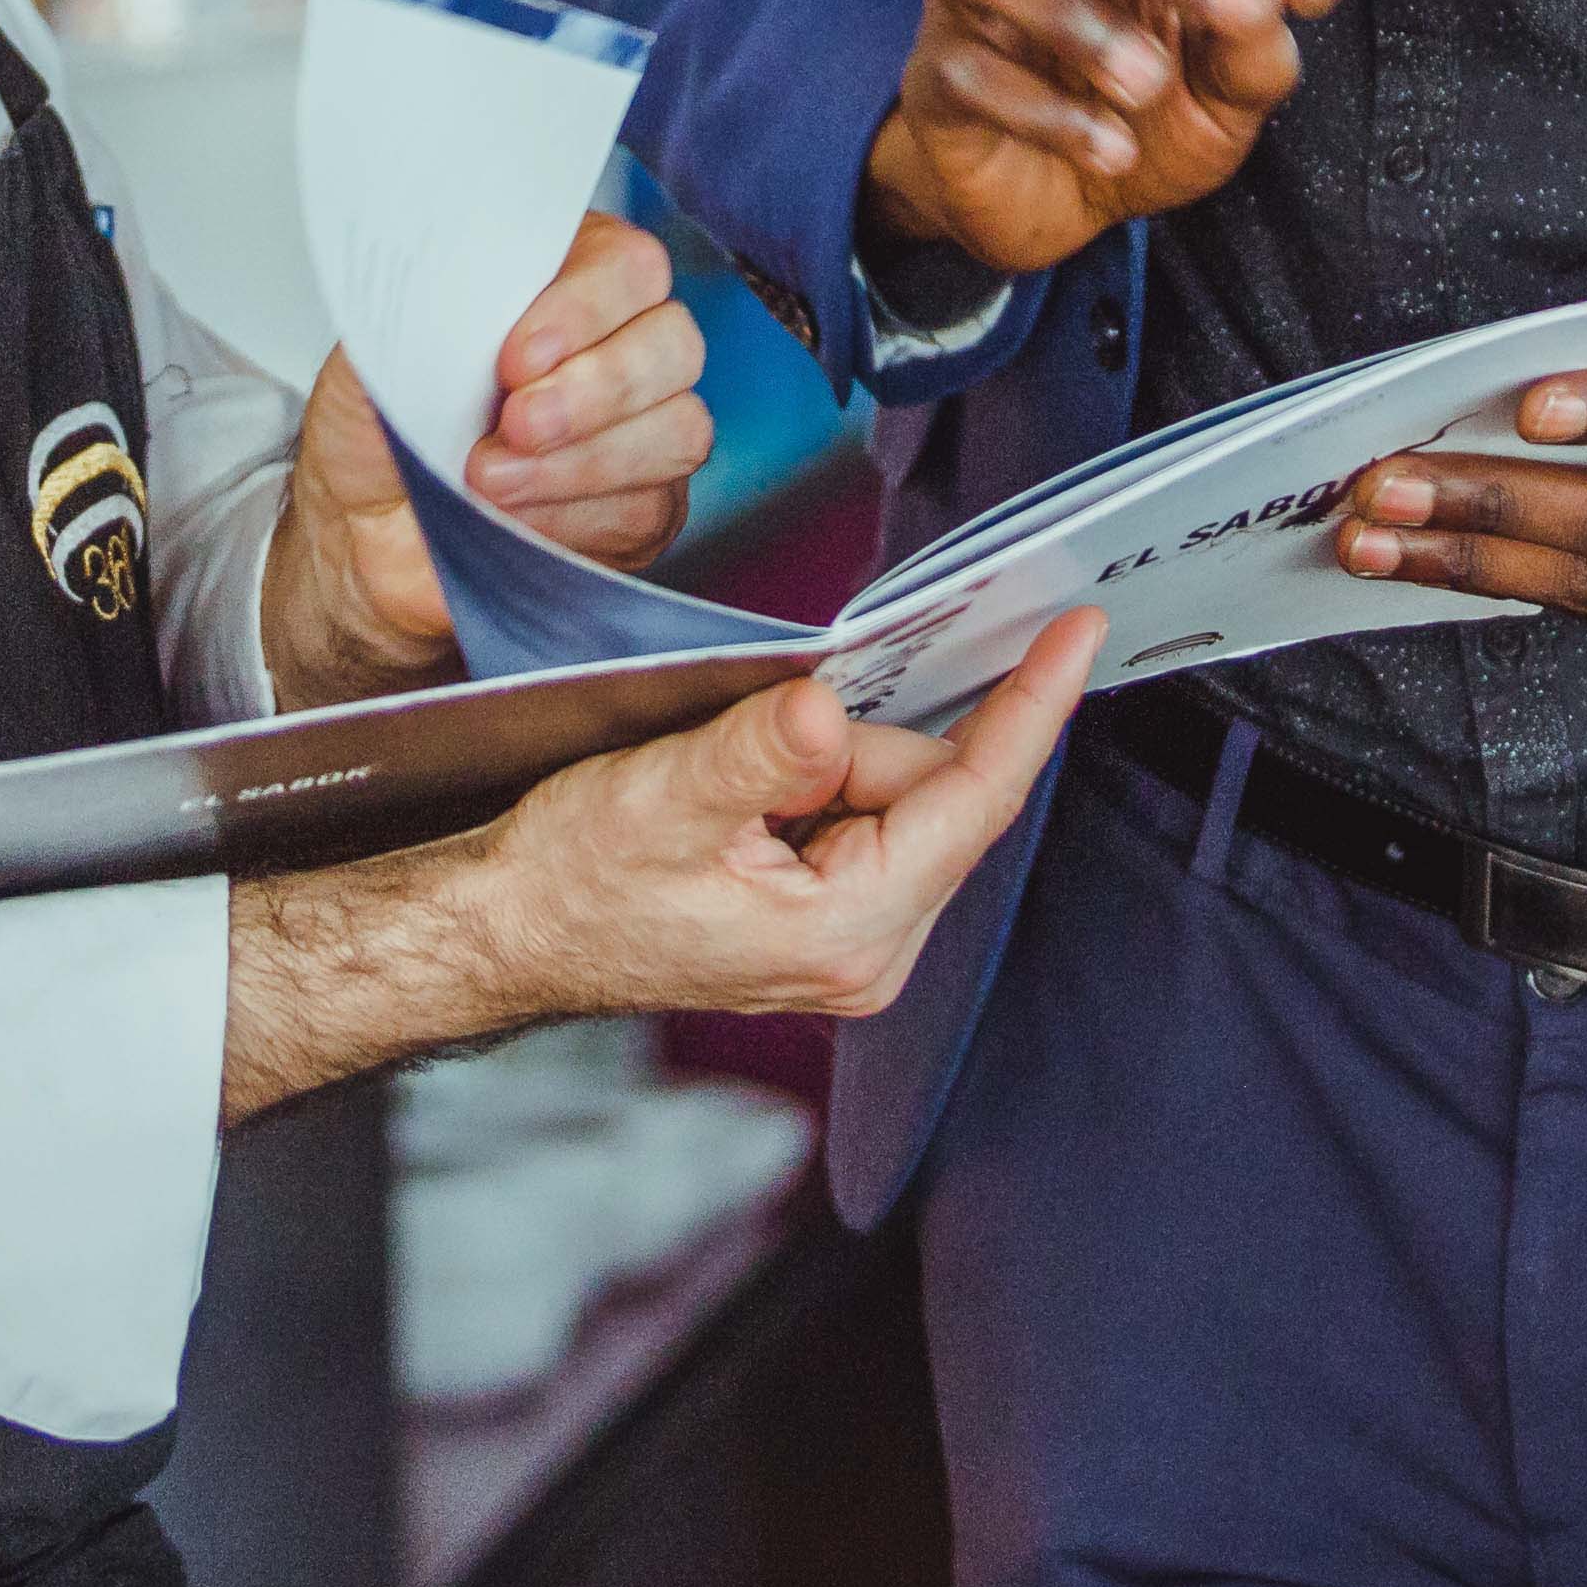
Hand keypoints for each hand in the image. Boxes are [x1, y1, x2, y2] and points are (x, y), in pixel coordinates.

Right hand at [219, 610, 1108, 1117]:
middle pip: (930, 789)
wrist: (508, 929)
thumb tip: (830, 711)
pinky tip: (739, 791)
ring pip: (892, 794)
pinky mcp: (824, 920)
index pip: (972, 799)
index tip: (1078, 633)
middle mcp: (866, 953)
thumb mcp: (660, 798)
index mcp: (848, 935)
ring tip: (723, 778)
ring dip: (826, 757)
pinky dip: (814, 776)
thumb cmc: (571, 881)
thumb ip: (756, 752)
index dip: (1029, 707)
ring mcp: (849, 942)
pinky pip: (860, 813)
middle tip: (755, 735)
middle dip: (860, 735)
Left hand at [266, 211, 713, 709]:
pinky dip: (573, 517)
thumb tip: (482, 290)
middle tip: (515, 423)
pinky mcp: (640, 512)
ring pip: (678, 430)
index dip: (584, 307)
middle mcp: (617, 344)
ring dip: (583, 461)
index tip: (514, 358)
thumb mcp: (380, 351)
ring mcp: (640, 431)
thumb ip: (438, 308)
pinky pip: (647, 510)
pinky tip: (513, 521)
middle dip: (596, 389)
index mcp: (562, 279)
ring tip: (490, 479)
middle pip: (674, 342)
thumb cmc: (378, 427)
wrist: (359, 532)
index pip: (625, 265)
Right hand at [860, 0, 1343, 278]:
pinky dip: (1041, 109)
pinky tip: (1110, 148)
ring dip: (1072, 14)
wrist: (1048, 206)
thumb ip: (1252, 55)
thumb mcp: (1220, 101)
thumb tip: (1274, 9)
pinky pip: (964, 68)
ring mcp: (967, 1)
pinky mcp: (932, 77)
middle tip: (1242, 4)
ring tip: (1149, 82)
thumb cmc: (1138, 123)